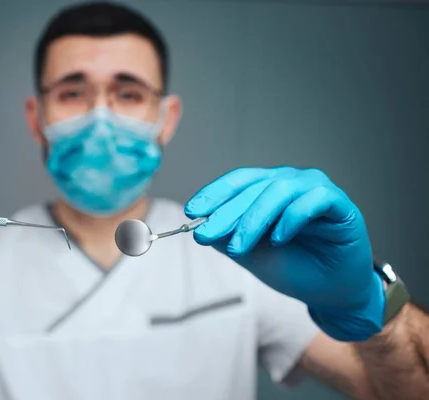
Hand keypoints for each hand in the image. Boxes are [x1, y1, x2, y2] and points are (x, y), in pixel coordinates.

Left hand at [184, 167, 384, 341]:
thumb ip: (226, 236)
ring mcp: (316, 190)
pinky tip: (278, 239)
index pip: (238, 181)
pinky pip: (314, 200)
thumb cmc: (292, 267)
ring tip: (238, 247)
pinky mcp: (341, 205)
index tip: (191, 212)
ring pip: (279, 191)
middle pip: (254, 187)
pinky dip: (292, 218)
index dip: (213, 193)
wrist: (330, 292)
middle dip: (226, 213)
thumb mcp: (250, 253)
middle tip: (204, 235)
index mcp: (269, 188)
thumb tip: (199, 223)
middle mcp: (291, 183)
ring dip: (254, 219)